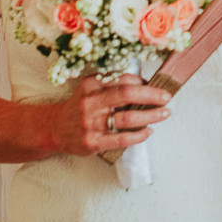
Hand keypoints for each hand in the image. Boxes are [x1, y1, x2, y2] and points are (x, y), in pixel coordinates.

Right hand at [44, 74, 170, 157]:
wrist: (55, 129)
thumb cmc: (80, 107)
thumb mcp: (91, 89)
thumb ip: (113, 85)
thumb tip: (146, 85)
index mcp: (91, 84)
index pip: (123, 79)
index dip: (143, 83)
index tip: (156, 86)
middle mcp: (90, 102)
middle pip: (127, 94)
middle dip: (152, 95)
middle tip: (166, 97)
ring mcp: (91, 123)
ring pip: (128, 118)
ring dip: (151, 115)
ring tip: (164, 114)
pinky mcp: (93, 142)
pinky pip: (122, 139)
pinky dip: (139, 135)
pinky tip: (149, 131)